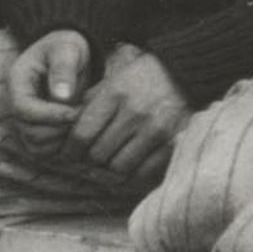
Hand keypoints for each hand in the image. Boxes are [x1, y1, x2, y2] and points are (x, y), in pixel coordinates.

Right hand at [4, 29, 93, 150]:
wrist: (67, 54)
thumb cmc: (66, 48)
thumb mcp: (66, 49)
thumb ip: (63, 68)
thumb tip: (61, 96)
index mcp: (18, 82)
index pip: (24, 110)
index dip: (49, 115)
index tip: (74, 111)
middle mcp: (17, 105)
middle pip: (30, 133)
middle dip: (59, 130)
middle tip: (82, 119)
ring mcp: (26, 121)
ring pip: (37, 148)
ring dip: (62, 142)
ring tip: (81, 125)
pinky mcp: (38, 132)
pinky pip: (46, 153)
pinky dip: (63, 148)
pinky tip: (79, 132)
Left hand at [67, 47, 188, 181]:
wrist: (186, 74)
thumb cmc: (143, 77)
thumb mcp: (114, 79)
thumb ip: (91, 101)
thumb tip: (66, 127)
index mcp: (116, 93)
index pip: (82, 134)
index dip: (70, 150)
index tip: (68, 154)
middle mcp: (134, 112)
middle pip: (98, 154)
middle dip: (87, 162)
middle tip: (84, 164)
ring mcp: (155, 130)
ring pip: (119, 167)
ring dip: (108, 172)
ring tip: (104, 168)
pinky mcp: (172, 143)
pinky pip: (143, 173)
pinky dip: (131, 177)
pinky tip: (126, 172)